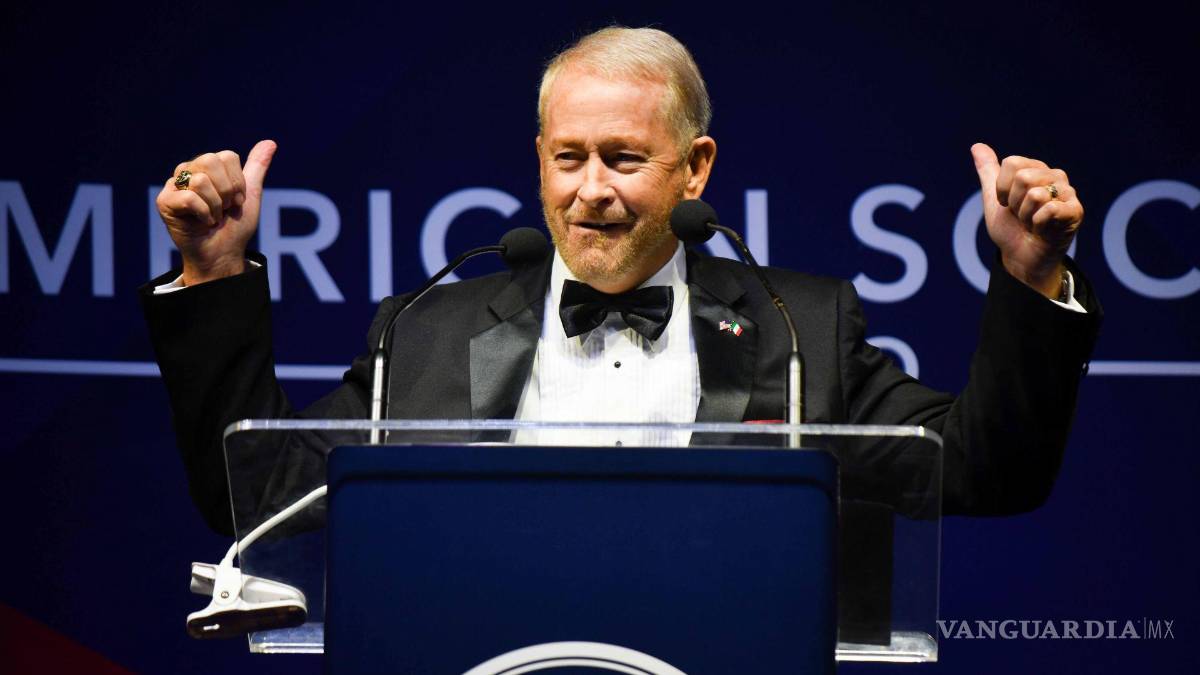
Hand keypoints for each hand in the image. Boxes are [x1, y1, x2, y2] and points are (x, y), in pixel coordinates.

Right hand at [156, 140, 276, 285]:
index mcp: (208, 166)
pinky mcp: (164, 201)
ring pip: (200, 181)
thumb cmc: (235, 227)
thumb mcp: (250, 195)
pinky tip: (202, 222)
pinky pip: (189, 198)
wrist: (223, 254)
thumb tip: (270, 142)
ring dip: (215, 206)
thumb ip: (257, 167)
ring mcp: (174, 185)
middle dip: (226, 191)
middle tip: (224, 209)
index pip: (227, 156)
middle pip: (211, 161)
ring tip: (212, 217)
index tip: (236, 200)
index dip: (238, 182)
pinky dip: (204, 214)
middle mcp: (189, 171)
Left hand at [971, 143, 1082, 298]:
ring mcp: (1068, 193)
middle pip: (1023, 177)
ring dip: (1025, 216)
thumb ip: (988, 172)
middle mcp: (1055, 176)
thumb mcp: (993, 199)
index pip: (1012, 163)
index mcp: (1037, 169)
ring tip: (1032, 223)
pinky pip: (1048, 210)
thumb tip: (977, 146)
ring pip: (1035, 194)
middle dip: (1014, 203)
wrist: (1021, 258)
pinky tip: (1043, 231)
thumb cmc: (1011, 229)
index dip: (1002, 188)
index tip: (1007, 203)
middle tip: (1022, 216)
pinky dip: (1037, 225)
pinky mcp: (1075, 211)